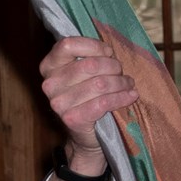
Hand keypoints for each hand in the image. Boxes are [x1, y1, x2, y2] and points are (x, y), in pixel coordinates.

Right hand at [40, 36, 138, 163]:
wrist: (84, 135)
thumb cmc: (86, 97)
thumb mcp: (82, 74)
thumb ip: (89, 57)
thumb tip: (109, 49)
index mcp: (49, 66)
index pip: (68, 45)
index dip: (93, 46)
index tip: (108, 52)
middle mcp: (50, 84)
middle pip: (90, 65)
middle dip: (113, 67)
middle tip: (122, 72)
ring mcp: (59, 103)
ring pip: (100, 84)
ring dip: (121, 83)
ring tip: (129, 84)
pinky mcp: (72, 119)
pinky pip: (104, 102)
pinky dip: (121, 98)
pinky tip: (131, 96)